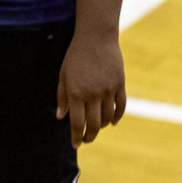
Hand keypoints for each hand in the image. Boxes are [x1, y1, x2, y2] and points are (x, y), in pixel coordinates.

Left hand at [56, 29, 125, 147]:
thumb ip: (62, 97)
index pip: (77, 122)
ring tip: (97, 128)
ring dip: (102, 127)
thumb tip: (60, 117)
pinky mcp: (119, 85)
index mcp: (75, 93)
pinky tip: (112, 122)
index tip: (76, 145)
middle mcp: (92, 94)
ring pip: (108, 118)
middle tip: (86, 140)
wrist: (96, 38)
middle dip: (89, 136)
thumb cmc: (75, 56)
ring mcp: (108, 90)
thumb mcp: (63, 75)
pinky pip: (121, 107)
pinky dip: (117, 117)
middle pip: (94, 125)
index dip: (76, 136)